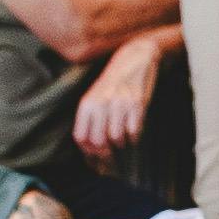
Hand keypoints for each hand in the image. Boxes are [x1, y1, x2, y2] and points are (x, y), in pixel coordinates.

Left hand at [72, 28, 173, 161]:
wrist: (134, 58)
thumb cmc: (113, 81)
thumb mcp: (95, 96)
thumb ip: (90, 119)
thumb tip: (90, 149)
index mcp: (86, 103)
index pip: (81, 138)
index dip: (87, 153)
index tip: (95, 160)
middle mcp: (100, 104)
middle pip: (97, 142)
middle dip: (105, 155)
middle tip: (111, 159)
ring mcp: (119, 104)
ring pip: (116, 139)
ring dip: (121, 144)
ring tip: (123, 138)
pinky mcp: (136, 105)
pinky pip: (133, 132)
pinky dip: (134, 137)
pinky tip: (133, 131)